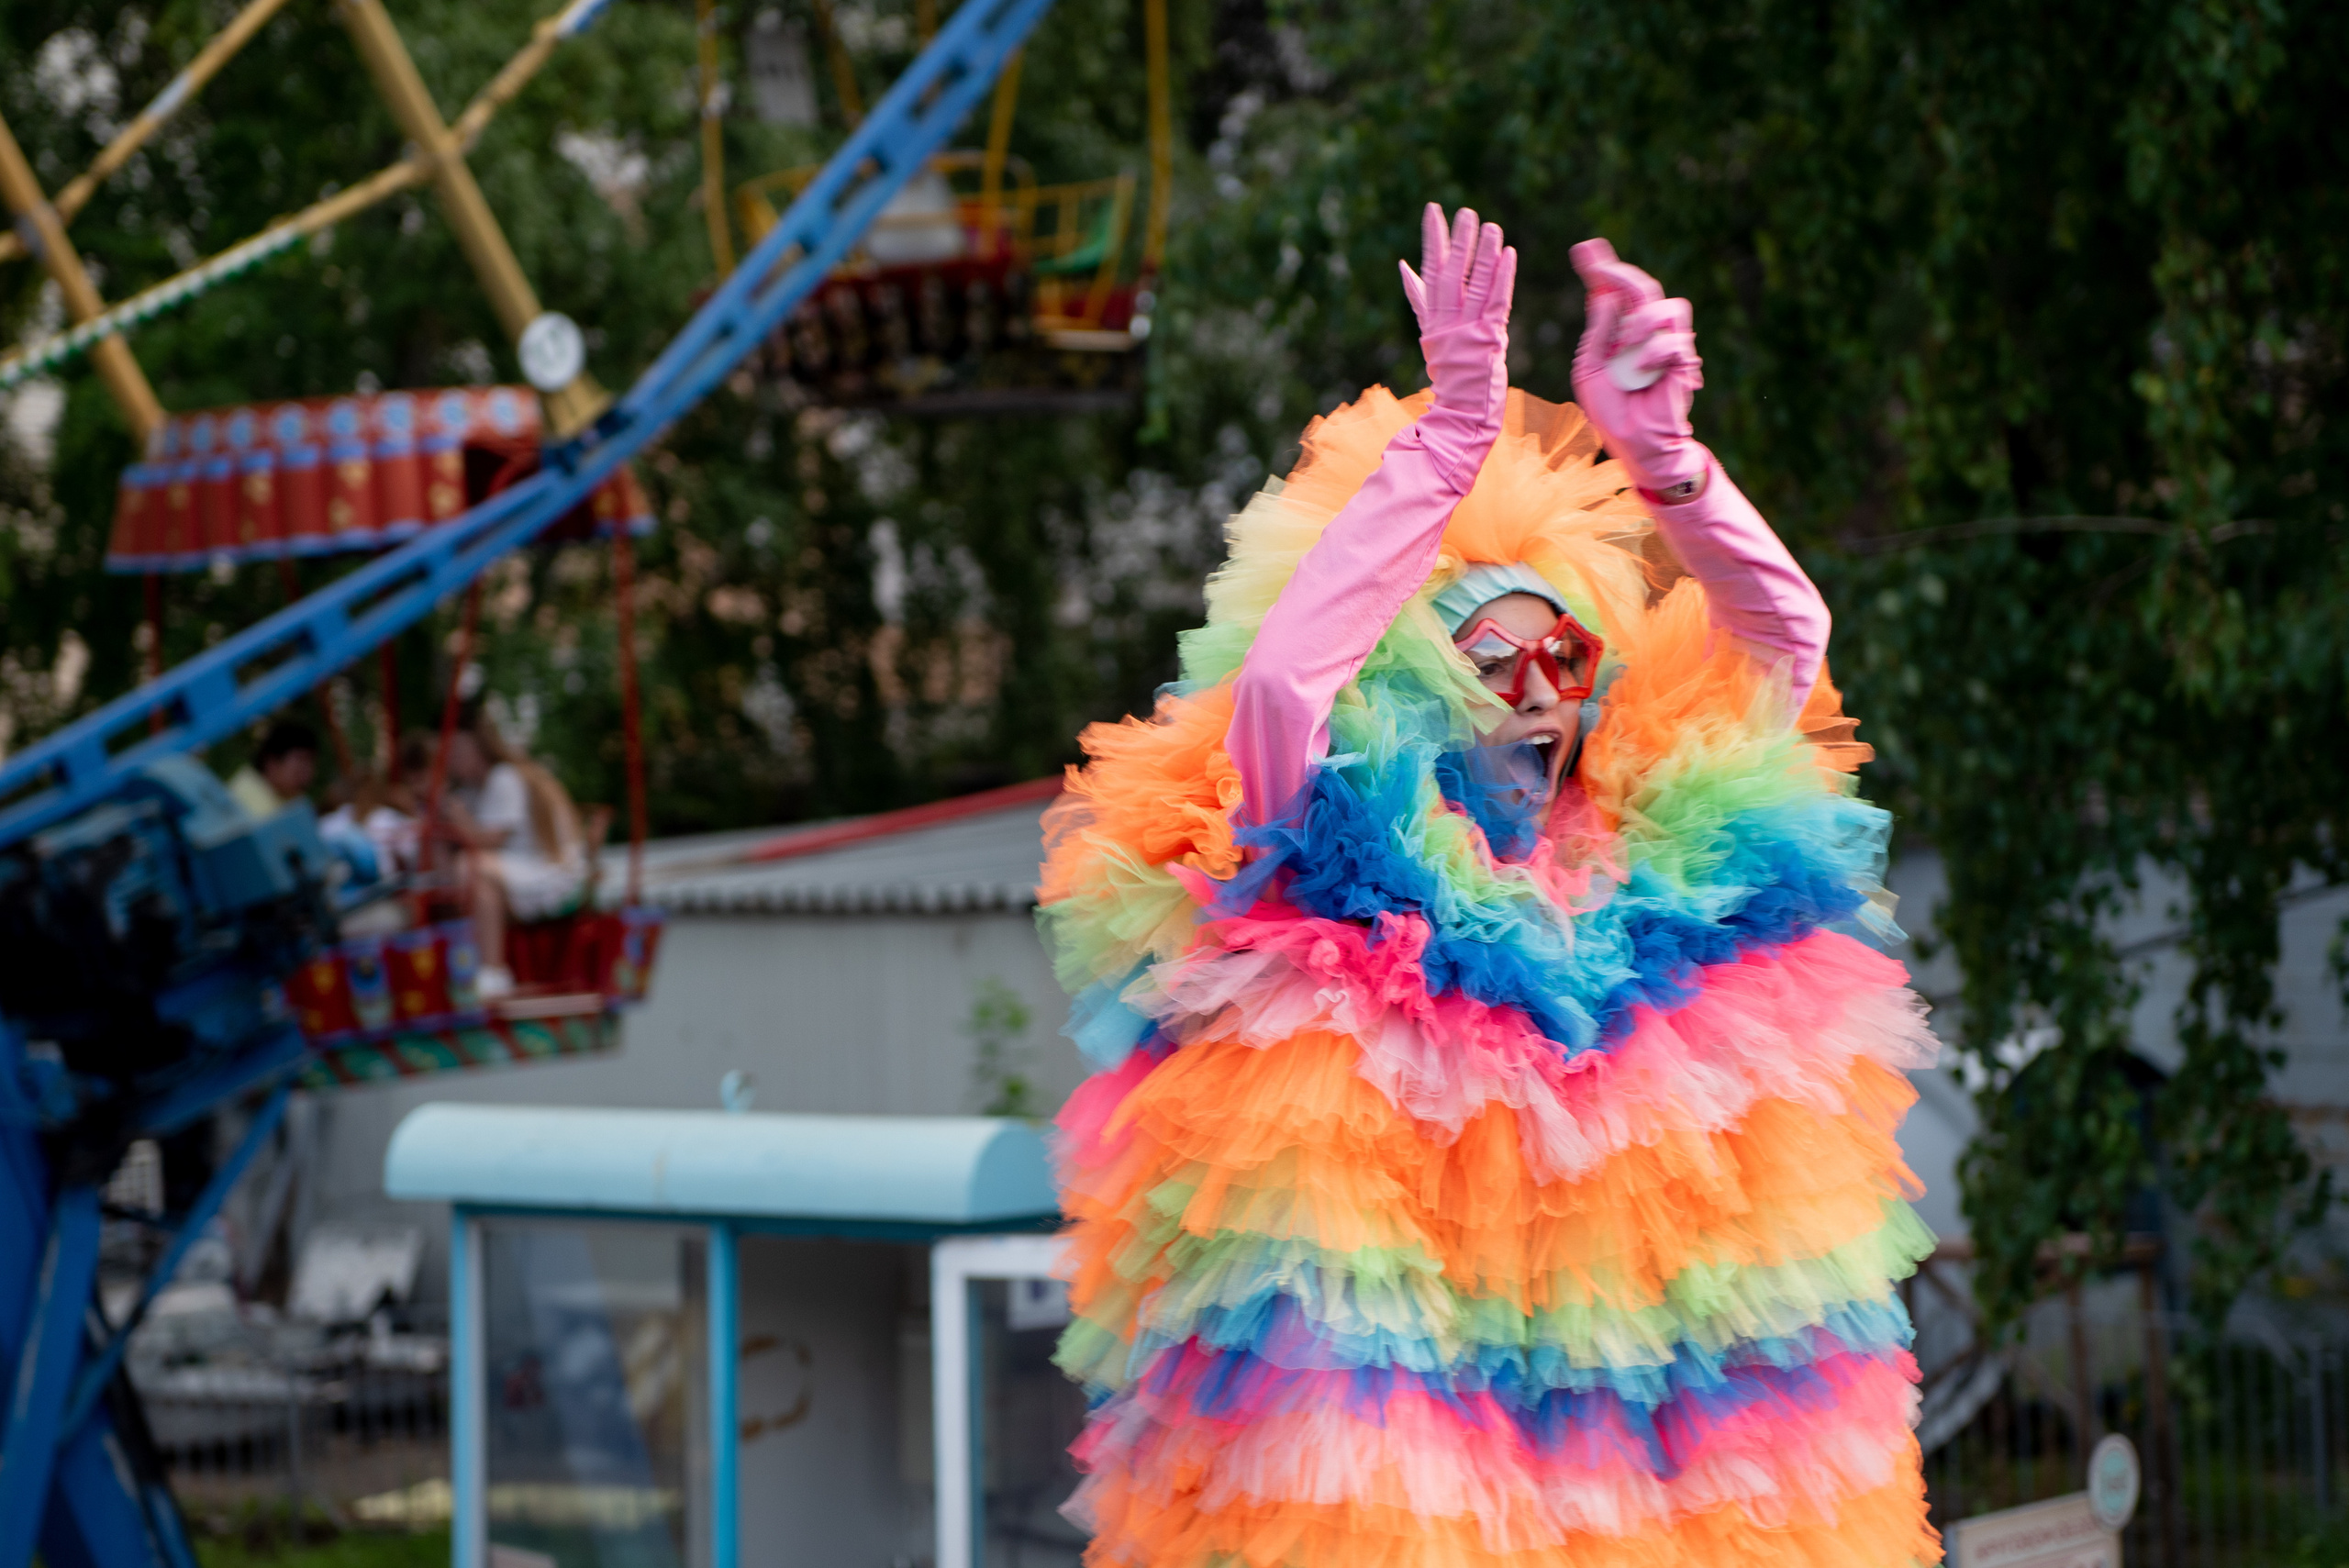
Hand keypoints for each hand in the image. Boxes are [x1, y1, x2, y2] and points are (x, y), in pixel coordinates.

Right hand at [1400, 203, 1515, 425]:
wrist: (1458, 414)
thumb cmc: (1449, 374)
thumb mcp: (1430, 334)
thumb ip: (1419, 299)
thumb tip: (1404, 266)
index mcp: (1432, 318)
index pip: (1430, 271)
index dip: (1433, 239)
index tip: (1433, 211)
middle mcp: (1447, 322)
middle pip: (1451, 273)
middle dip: (1457, 241)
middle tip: (1465, 211)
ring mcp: (1467, 332)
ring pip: (1475, 285)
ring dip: (1483, 254)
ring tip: (1491, 226)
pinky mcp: (1489, 340)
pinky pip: (1497, 303)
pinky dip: (1502, 279)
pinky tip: (1508, 255)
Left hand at [1570, 238, 1705, 493]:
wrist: (1636, 444)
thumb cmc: (1611, 412)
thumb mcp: (1589, 370)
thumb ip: (1596, 334)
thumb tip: (1603, 297)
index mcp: (1617, 333)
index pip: (1610, 293)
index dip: (1600, 268)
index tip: (1584, 247)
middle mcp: (1642, 333)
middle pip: (1641, 287)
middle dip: (1621, 273)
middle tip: (1601, 268)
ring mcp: (1664, 344)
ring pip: (1665, 305)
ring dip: (1641, 320)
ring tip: (1626, 343)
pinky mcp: (1682, 360)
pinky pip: (1672, 340)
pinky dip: (1653, 354)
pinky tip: (1642, 373)